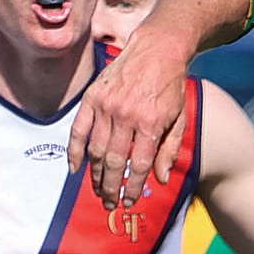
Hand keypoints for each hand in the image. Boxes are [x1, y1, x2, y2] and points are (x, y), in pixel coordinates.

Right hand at [68, 36, 191, 207]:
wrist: (158, 49)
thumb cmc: (171, 86)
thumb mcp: (180, 118)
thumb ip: (169, 150)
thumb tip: (159, 180)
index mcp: (150, 122)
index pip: (138, 165)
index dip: (132, 188)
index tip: (128, 202)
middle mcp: (126, 115)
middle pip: (114, 162)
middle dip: (111, 188)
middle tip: (110, 204)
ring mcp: (106, 105)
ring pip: (96, 150)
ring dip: (96, 175)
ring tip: (98, 191)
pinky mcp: (92, 97)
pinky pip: (78, 130)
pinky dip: (74, 151)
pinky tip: (74, 169)